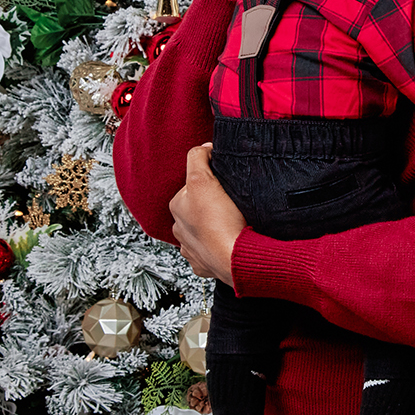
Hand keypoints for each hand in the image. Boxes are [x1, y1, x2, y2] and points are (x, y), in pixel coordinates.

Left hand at [169, 144, 246, 286]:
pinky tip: (231, 239)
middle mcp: (179, 229)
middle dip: (213, 204)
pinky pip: (212, 251)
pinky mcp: (205, 265)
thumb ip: (198, 158)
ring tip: (234, 222)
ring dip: (216, 227)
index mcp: (177, 207)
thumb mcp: (202, 179)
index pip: (194, 184)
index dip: (211, 180)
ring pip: (204, 230)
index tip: (224, 184)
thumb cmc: (220, 222)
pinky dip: (220, 245)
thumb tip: (203, 149)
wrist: (236, 258)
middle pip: (199, 207)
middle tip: (231, 203)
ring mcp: (192, 249)